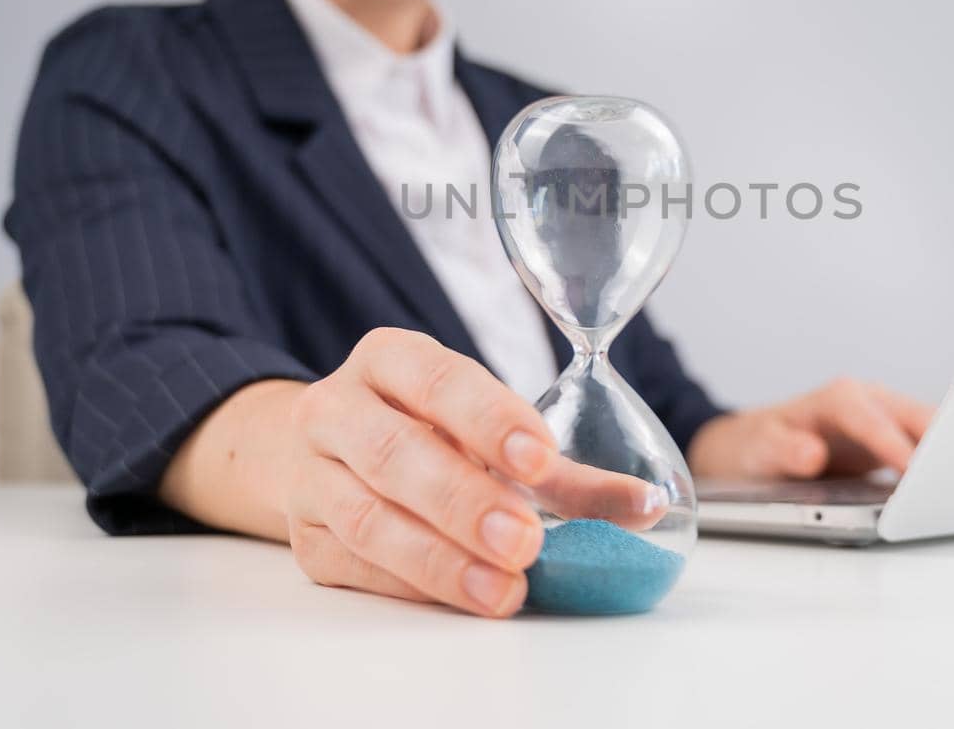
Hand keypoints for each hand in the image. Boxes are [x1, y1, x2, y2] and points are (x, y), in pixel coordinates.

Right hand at [284, 327, 663, 617]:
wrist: (329, 454)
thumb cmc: (426, 433)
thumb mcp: (488, 431)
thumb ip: (566, 472)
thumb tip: (647, 504)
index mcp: (389, 359)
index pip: (437, 378)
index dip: (490, 418)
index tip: (542, 456)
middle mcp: (336, 407)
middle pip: (395, 452)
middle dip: (466, 500)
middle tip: (526, 540)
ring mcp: (312, 474)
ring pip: (368, 517)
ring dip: (441, 557)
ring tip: (504, 586)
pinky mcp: (306, 538)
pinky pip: (358, 565)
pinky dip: (415, 584)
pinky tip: (464, 594)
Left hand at [685, 378, 935, 479]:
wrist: (757, 445)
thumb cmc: (758, 445)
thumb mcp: (760, 448)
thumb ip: (784, 450)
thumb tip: (812, 454)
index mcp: (838, 399)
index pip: (873, 420)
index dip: (894, 445)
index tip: (914, 470)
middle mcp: (868, 402)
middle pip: (915, 419)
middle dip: (940, 445)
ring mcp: (885, 421)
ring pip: (929, 433)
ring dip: (948, 457)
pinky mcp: (894, 441)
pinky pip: (927, 450)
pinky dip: (940, 468)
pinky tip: (952, 492)